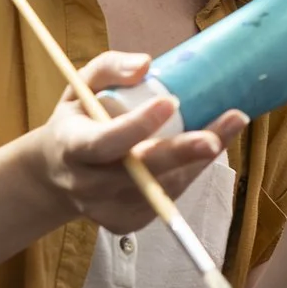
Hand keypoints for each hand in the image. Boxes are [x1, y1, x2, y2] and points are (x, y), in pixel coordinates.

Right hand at [28, 51, 247, 234]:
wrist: (56, 174)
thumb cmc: (77, 120)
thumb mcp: (81, 85)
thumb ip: (110, 68)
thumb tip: (146, 64)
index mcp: (72, 145)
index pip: (104, 142)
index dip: (137, 126)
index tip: (170, 102)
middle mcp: (87, 184)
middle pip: (138, 174)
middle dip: (179, 155)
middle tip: (214, 139)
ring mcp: (106, 209)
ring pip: (160, 189)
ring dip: (197, 161)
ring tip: (230, 124)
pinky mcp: (126, 223)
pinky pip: (165, 200)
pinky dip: (189, 173)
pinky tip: (204, 149)